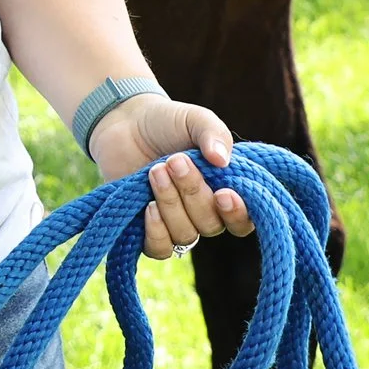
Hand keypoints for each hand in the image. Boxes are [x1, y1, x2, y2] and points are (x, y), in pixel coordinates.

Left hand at [88, 94, 256, 258]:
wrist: (125, 122)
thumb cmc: (167, 123)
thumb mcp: (194, 120)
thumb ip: (213, 134)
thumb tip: (222, 160)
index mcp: (225, 190)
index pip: (243, 221)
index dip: (238, 215)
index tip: (224, 194)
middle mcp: (204, 212)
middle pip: (210, 225)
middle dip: (193, 193)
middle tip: (175, 161)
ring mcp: (176, 222)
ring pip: (185, 235)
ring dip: (170, 204)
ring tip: (155, 171)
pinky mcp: (147, 230)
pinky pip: (159, 248)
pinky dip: (156, 231)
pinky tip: (148, 206)